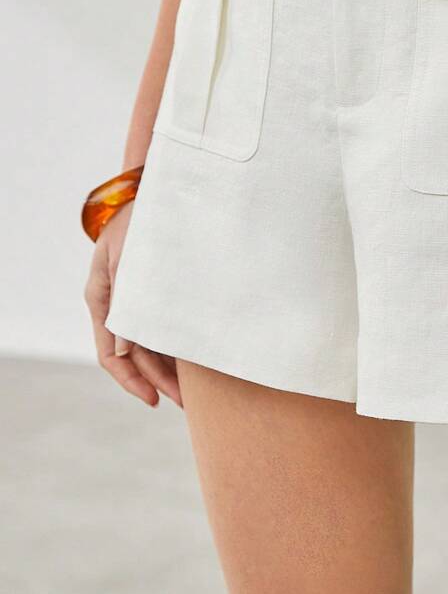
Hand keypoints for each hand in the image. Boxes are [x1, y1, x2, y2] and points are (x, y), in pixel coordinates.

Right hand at [83, 206, 181, 407]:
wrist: (151, 190)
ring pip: (151, 344)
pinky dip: (177, 343)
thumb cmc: (139, 219)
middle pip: (136, 355)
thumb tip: (125, 348)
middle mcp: (118, 305)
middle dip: (159, 381)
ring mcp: (137, 299)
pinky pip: (164, 325)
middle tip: (186, 403)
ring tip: (196, 390)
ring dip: (171, 367)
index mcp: (102, 299)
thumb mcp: (127, 257)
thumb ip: (125, 299)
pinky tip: (198, 357)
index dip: (132, 381)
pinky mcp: (156, 290)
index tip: (155, 399)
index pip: (112, 355)